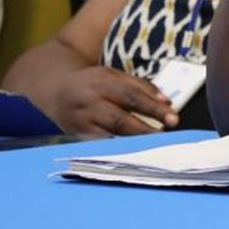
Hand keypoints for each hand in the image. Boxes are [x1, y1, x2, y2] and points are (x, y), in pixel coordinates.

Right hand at [34, 65, 178, 136]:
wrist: (55, 89)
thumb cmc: (93, 82)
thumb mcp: (114, 76)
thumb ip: (140, 86)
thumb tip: (166, 102)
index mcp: (101, 81)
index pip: (132, 96)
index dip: (153, 107)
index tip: (173, 116)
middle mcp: (89, 102)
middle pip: (121, 118)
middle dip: (147, 128)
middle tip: (168, 134)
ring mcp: (81, 121)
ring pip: (110, 134)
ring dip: (135, 141)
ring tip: (155, 145)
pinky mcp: (76, 136)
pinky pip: (100, 145)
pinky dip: (118, 149)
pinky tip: (134, 152)